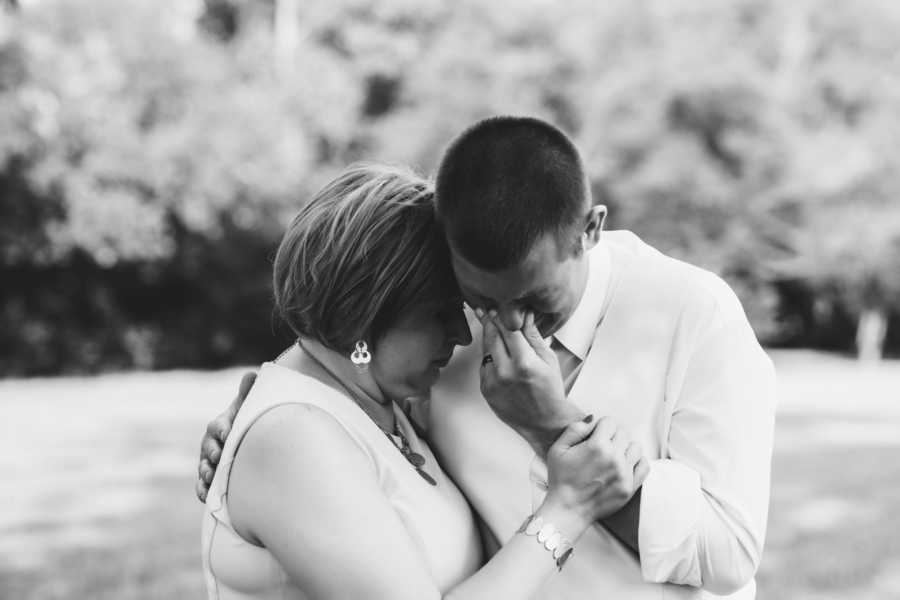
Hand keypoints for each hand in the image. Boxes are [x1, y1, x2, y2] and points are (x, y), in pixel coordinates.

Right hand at [195, 371, 255, 502]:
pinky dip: (202, 490)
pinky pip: (202, 485)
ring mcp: (208, 462)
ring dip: (205, 472)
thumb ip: (248, 393)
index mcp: (219, 426)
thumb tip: (251, 374)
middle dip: (211, 452)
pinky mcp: (209, 479)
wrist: (245, 440)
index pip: (218, 426)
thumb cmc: (246, 420)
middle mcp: (210, 444)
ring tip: (210, 477)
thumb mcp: (247, 407)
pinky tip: (206, 496)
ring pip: (203, 467)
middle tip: (217, 456)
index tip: (227, 433)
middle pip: (207, 448)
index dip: (222, 429)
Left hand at [478, 310, 580, 454]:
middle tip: (486, 308)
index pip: (508, 329)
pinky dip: (490, 357)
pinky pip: (484, 365)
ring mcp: (493, 382)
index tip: (497, 305)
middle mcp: (505, 372)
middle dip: (489, 320)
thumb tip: (524, 313)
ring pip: (486, 350)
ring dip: (488, 337)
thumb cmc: (550, 390)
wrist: (544, 422)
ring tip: (491, 327)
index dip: (501, 314)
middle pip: (492, 336)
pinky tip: (498, 355)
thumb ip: (533, 335)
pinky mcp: (485, 390)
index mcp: (524, 363)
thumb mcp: (548, 359)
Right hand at [544, 415, 649, 525]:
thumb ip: (575, 429)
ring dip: (625, 448)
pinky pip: (644, 465)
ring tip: (613, 456)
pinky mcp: (630, 487)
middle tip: (600, 448)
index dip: (599, 427)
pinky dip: (636, 462)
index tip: (593, 437)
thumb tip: (593, 419)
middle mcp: (614, 458)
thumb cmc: (560, 478)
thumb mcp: (558, 449)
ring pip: (635, 447)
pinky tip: (624, 465)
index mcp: (597, 446)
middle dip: (611, 436)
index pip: (610, 422)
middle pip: (623, 433)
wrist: (568, 509)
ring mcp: (624, 474)